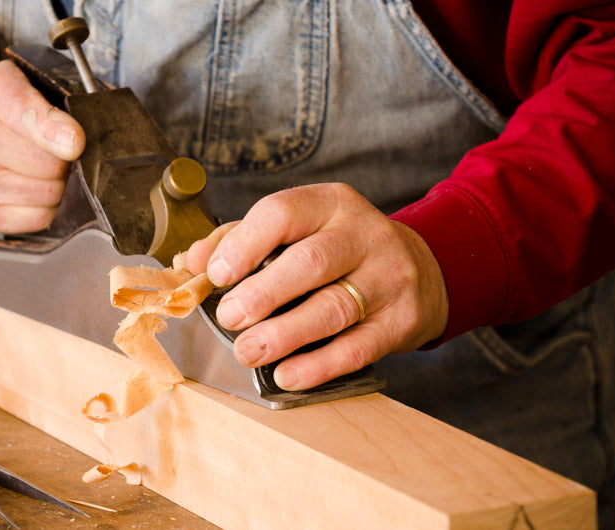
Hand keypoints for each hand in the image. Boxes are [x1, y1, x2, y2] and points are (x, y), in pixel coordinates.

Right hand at [0, 60, 85, 232]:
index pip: (29, 117)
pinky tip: (30, 189)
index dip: (57, 132)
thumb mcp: (30, 85)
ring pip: (50, 194)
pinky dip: (46, 207)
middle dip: (64, 161)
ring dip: (57, 185)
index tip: (75, 142)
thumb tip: (77, 143)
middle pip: (53, 166)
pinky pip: (40, 218)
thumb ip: (58, 107)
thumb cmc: (5, 110)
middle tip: (53, 152)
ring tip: (39, 169)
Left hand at [186, 183, 448, 390]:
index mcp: (331, 204)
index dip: (243, 244)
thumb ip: (243, 240)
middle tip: (229, 318)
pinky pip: (357, 348)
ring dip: (284, 335)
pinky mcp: (401, 321)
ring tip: (248, 351)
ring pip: (333, 308)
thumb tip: (192, 263)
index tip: (216, 275)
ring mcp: (388, 278)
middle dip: (262, 294)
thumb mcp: (301, 229)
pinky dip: (317, 366)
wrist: (422, 270)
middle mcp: (364, 235)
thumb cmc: (341, 250)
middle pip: (310, 262)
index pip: (282, 212)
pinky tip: (286, 375)